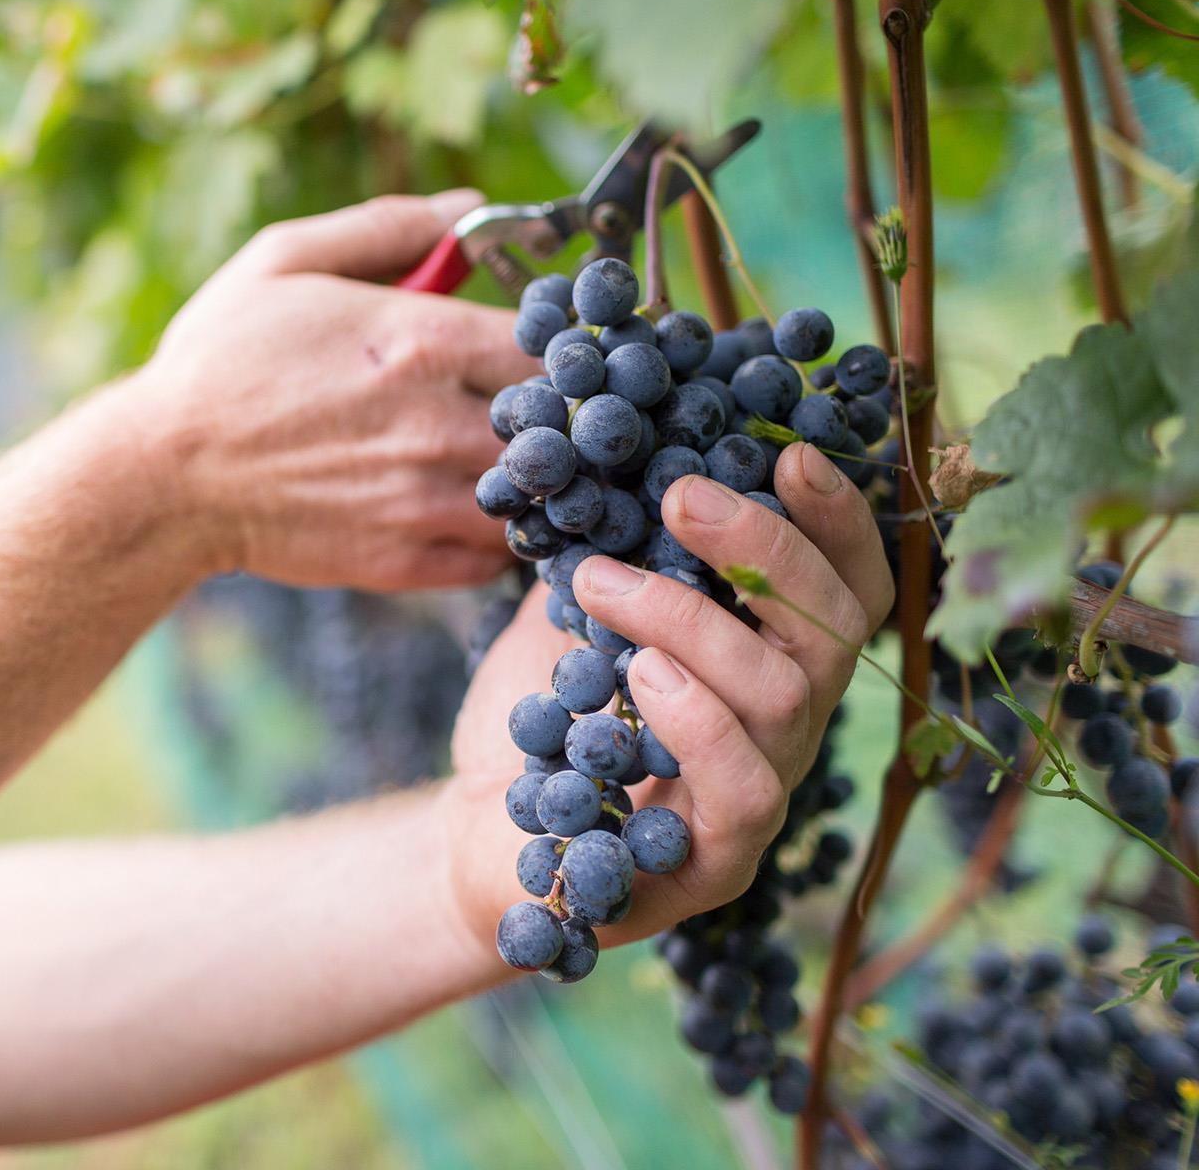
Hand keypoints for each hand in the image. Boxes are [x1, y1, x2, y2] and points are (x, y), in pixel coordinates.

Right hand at [121, 192, 532, 591]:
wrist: (162, 478)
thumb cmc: (217, 362)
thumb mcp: (284, 260)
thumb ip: (388, 226)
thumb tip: (469, 207)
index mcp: (422, 339)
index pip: (552, 343)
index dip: (558, 345)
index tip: (539, 348)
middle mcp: (437, 423)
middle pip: (562, 422)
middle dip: (556, 414)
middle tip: (536, 407)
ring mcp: (425, 500)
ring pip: (540, 495)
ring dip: (536, 479)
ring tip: (509, 462)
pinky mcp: (406, 562)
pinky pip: (495, 556)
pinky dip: (499, 536)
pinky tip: (471, 510)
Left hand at [439, 443, 893, 956]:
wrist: (476, 837)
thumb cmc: (541, 724)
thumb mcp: (576, 617)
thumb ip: (617, 552)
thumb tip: (616, 457)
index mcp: (771, 665)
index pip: (846, 592)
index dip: (836, 524)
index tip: (790, 455)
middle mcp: (785, 730)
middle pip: (832, 633)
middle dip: (766, 551)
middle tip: (682, 497)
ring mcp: (761, 800)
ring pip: (783, 697)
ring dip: (693, 622)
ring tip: (604, 583)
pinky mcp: (719, 867)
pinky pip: (746, 790)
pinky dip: (697, 718)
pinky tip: (639, 674)